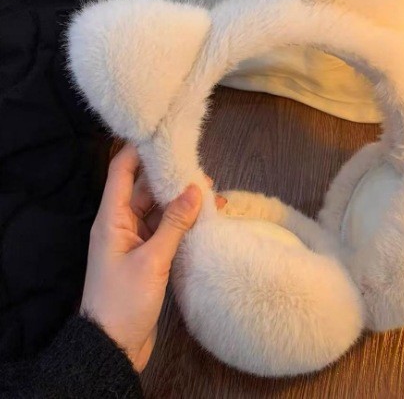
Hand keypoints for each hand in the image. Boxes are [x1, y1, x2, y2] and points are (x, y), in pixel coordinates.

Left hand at [80, 144, 224, 370]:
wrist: (114, 346)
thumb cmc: (125, 300)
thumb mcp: (152, 260)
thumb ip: (174, 223)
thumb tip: (196, 189)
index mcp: (112, 218)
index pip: (122, 171)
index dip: (138, 150)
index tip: (163, 135)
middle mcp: (122, 223)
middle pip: (145, 189)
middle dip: (171, 178)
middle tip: (201, 169)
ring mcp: (136, 239)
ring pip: (159, 209)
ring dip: (181, 202)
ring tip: (211, 193)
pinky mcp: (148, 255)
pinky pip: (166, 229)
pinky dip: (183, 223)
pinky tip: (206, 218)